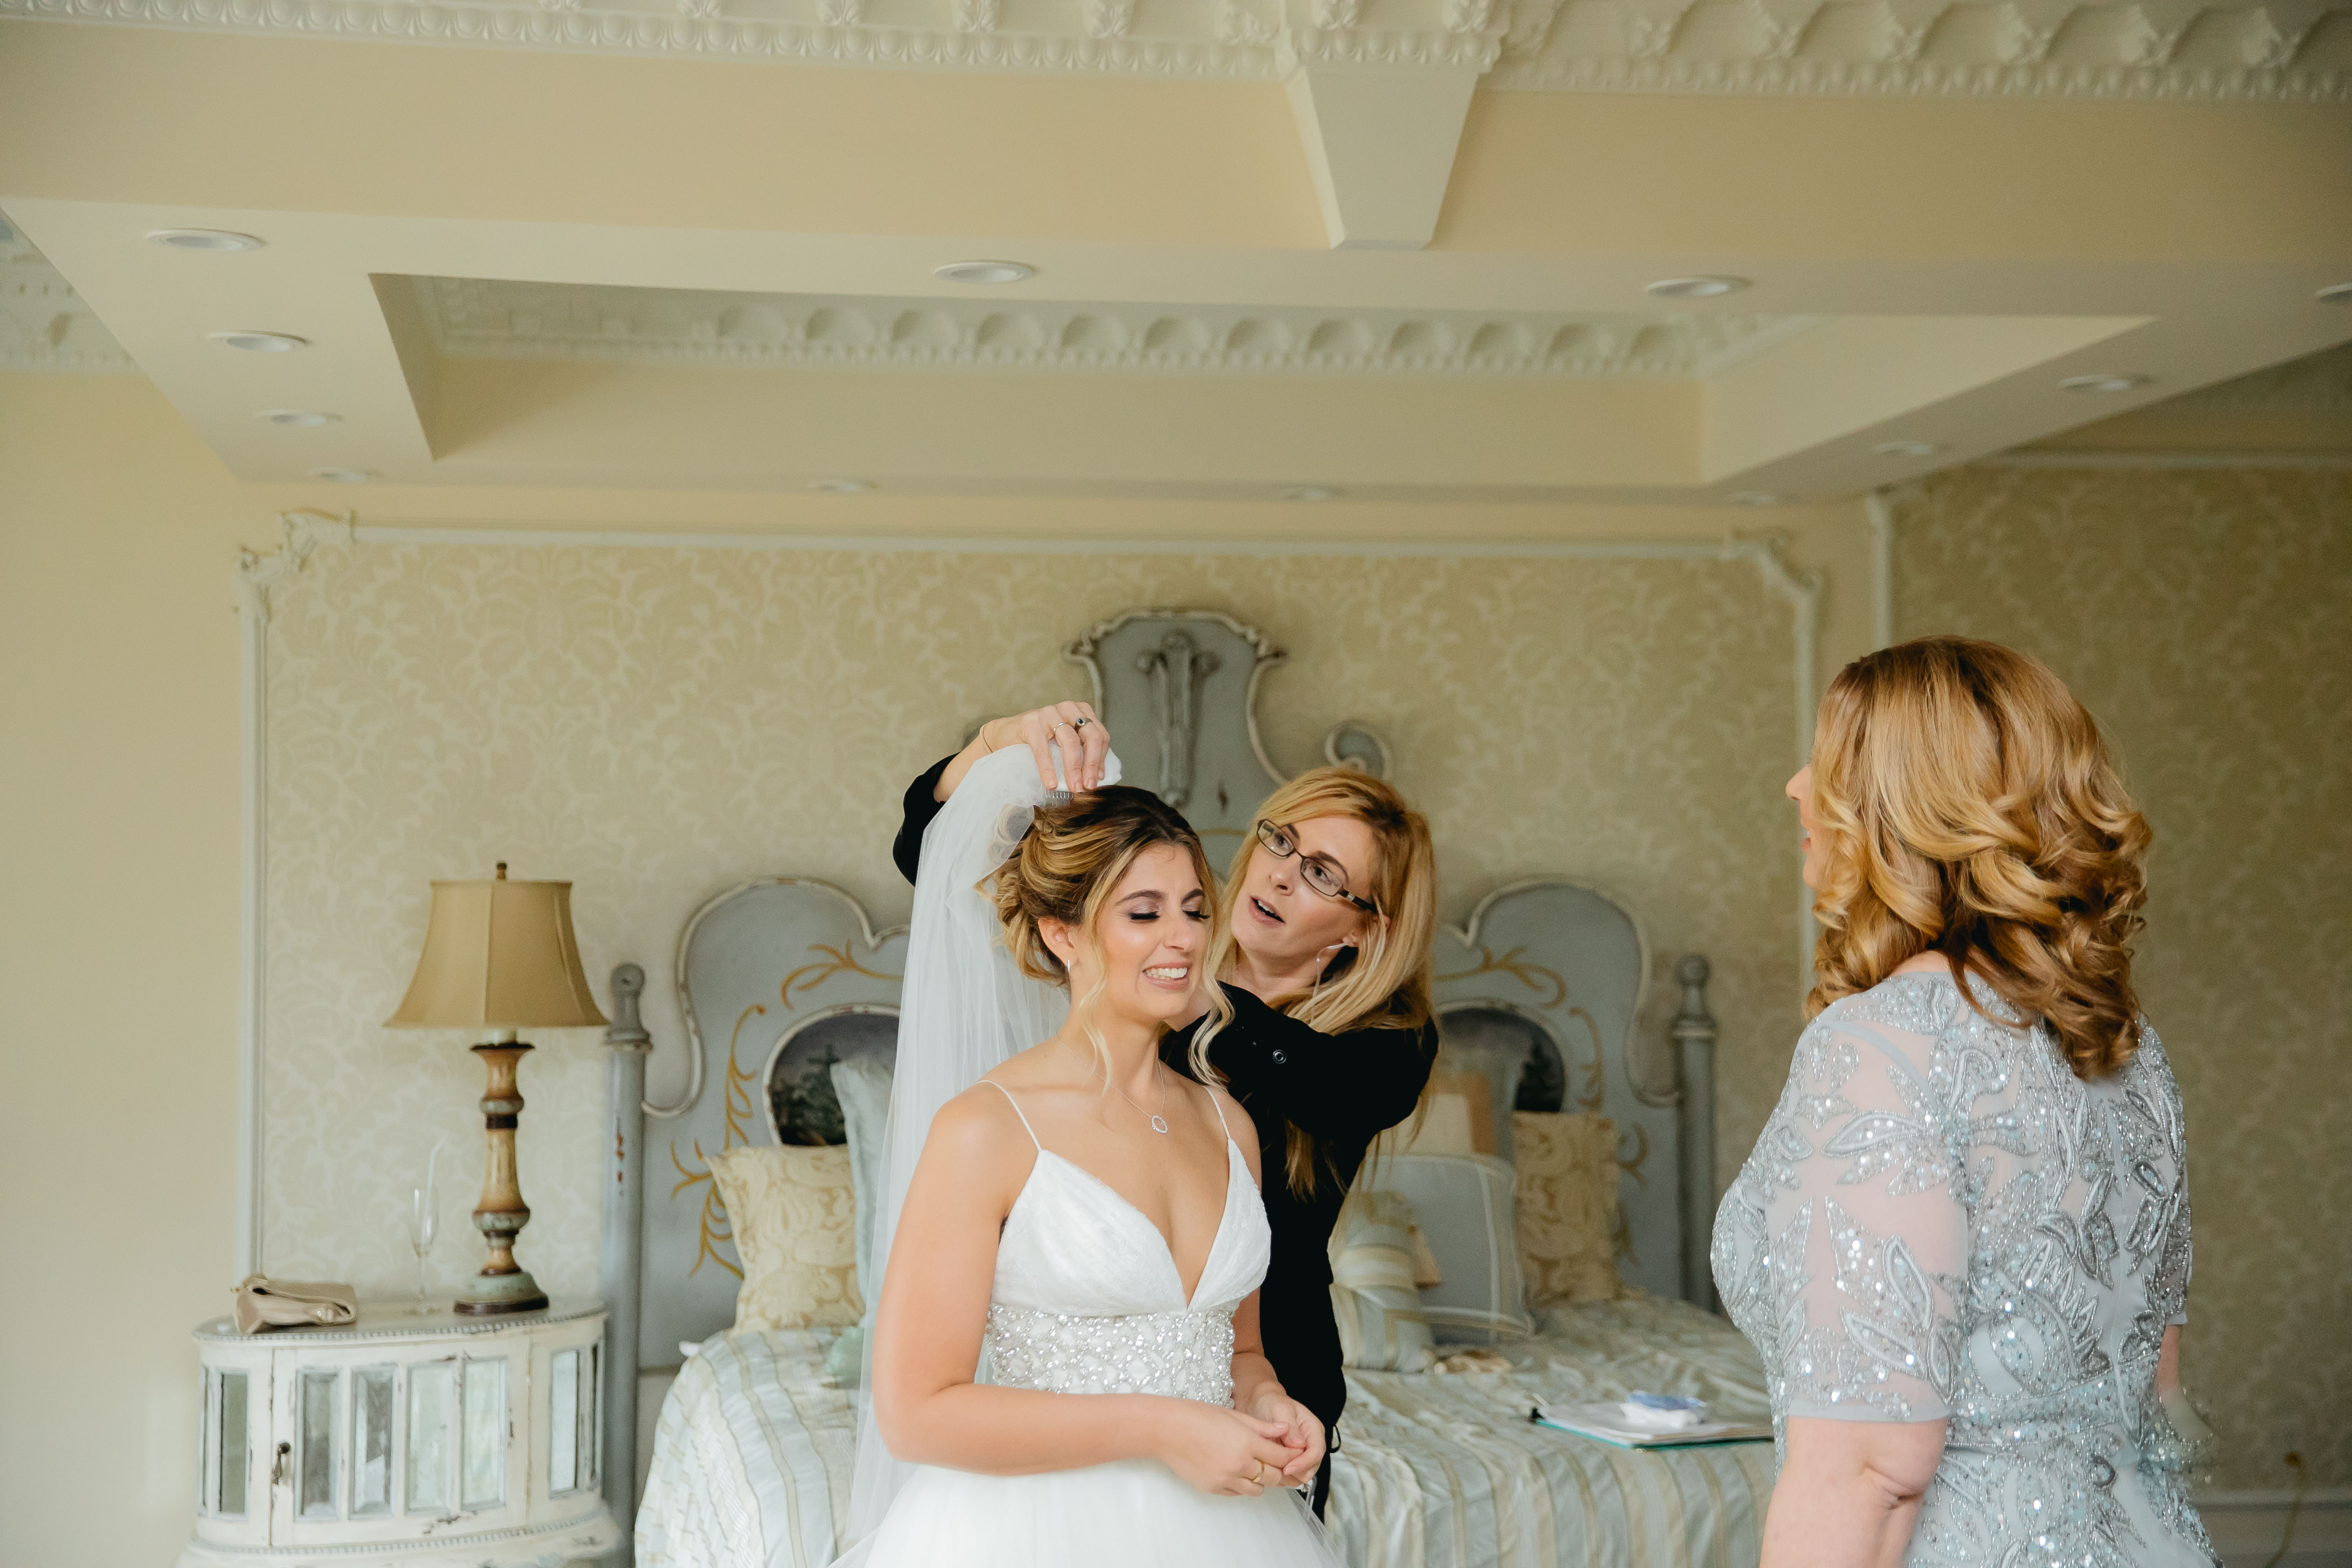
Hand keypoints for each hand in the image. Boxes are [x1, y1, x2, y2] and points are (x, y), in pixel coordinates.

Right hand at [984, 702, 1109, 791]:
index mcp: (1080, 712)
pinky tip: (1051, 784)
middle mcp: (1068, 708)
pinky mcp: (1031, 722)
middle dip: (1091, 764)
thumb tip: (1097, 777)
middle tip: (1088, 787)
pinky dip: (1048, 769)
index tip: (1098, 779)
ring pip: (1070, 742)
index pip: (1100, 735)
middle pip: (1091, 736)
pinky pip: (1044, 749)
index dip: (1101, 759)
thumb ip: (1081, 752)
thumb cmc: (1038, 742)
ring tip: (1074, 788)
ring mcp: (1049, 713)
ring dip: (1074, 769)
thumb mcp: (1063, 743)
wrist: (1005, 735)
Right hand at [1154, 1402, 1300, 1496]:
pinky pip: (1237, 1493)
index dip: (1291, 1456)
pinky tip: (1235, 1471)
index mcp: (1247, 1443)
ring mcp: (1226, 1479)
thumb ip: (1262, 1426)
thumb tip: (1284, 1429)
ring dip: (1260, 1480)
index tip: (1293, 1453)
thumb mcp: (1233, 1415)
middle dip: (1278, 1469)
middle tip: (1276, 1461)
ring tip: (1253, 1466)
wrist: (1167, 1430)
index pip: (1281, 1457)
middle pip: (1273, 1477)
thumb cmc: (1197, 1416)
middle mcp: (1239, 1464)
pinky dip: (1241, 1485)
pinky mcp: (1213, 1488)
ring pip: (1256, 1489)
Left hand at [1247, 1392, 1324, 1483]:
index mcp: (1313, 1429)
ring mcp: (1302, 1454)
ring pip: (1302, 1475)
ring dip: (1289, 1477)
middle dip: (1296, 1472)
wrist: (1261, 1404)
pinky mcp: (1292, 1461)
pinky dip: (1283, 1478)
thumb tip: (1299, 1445)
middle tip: (1277, 1472)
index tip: (1287, 1468)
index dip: (1304, 1463)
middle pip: (1312, 1467)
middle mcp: (1311, 1443)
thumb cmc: (1272, 1403)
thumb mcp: (1281, 1410)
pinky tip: (1270, 1472)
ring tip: (1272, 1471)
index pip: (1316, 1452)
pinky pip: (1292, 1476)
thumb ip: (1291, 1427)